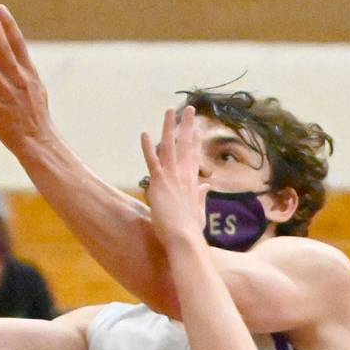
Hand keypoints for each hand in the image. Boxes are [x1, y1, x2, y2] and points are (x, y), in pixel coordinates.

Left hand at [0, 5, 54, 153]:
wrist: (36, 140)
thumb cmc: (36, 116)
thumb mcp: (37, 90)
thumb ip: (25, 72)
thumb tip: (17, 57)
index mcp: (29, 74)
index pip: (19, 44)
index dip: (9, 25)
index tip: (0, 8)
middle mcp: (16, 79)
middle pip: (3, 49)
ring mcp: (4, 92)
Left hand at [140, 106, 207, 246]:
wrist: (184, 239)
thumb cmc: (191, 232)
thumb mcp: (199, 212)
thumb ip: (201, 197)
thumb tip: (206, 185)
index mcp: (193, 184)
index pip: (194, 158)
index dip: (195, 143)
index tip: (197, 130)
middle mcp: (184, 176)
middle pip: (186, 146)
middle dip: (187, 127)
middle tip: (190, 110)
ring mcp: (172, 177)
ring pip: (170, 147)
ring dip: (170, 128)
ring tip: (170, 111)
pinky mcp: (159, 183)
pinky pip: (152, 161)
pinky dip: (148, 147)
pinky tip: (144, 134)